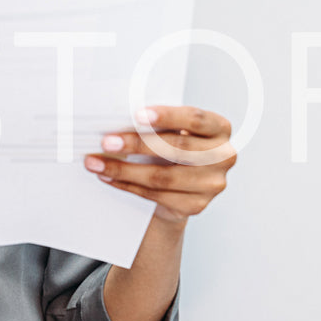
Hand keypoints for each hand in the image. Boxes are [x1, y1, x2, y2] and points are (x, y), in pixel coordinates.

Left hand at [84, 105, 235, 223]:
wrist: (184, 186)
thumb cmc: (176, 147)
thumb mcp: (176, 131)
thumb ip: (161, 125)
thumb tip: (119, 120)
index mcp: (220, 128)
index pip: (195, 118)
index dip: (167, 116)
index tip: (137, 115)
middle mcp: (224, 156)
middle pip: (176, 148)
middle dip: (136, 144)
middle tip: (107, 142)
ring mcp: (213, 184)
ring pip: (162, 176)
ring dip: (123, 169)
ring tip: (97, 163)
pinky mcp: (197, 205)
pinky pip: (156, 195)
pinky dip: (127, 185)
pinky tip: (109, 177)